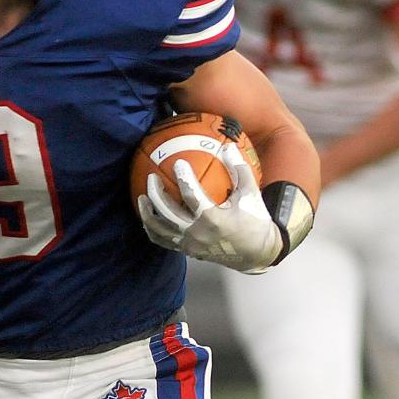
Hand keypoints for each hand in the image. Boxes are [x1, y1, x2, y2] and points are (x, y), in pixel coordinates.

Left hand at [137, 142, 281, 272]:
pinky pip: (164, 241)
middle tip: (151, 177)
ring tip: (141, 198)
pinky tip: (148, 217)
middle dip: (156, 193)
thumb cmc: (255, 221)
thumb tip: (228, 146)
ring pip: (160, 230)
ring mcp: (190, 244)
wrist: (256, 253)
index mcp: (214, 219)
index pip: (192, 196)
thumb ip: (239, 169)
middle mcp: (198, 233)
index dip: (183, 178)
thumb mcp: (251, 194)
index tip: (178, 163)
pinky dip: (153, 229)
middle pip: (168, 212)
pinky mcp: (188, 251)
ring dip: (147, 213)